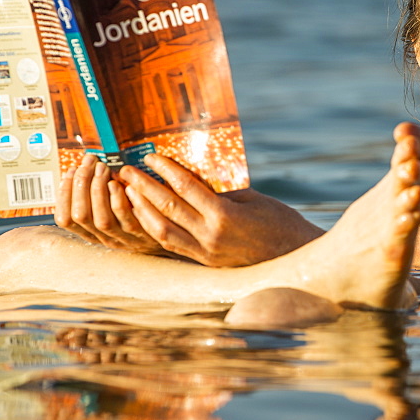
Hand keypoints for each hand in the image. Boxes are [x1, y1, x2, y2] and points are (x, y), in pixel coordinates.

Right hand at [54, 154, 169, 255]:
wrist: (176, 239)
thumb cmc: (143, 217)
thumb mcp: (116, 211)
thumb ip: (101, 195)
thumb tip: (86, 167)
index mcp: (94, 232)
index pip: (65, 219)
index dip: (64, 194)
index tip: (70, 171)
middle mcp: (105, 238)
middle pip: (80, 216)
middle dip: (80, 186)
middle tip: (87, 164)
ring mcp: (125, 238)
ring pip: (101, 219)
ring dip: (98, 190)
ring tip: (102, 169)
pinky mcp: (145, 235)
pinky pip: (128, 219)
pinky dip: (120, 200)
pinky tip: (119, 183)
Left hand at [119, 154, 323, 266]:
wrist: (294, 260)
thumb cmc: (281, 224)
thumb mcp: (254, 200)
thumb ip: (224, 192)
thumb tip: (196, 180)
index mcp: (225, 216)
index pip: (186, 188)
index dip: (165, 170)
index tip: (150, 156)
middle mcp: (211, 236)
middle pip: (168, 207)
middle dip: (143, 187)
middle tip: (126, 171)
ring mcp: (206, 253)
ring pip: (162, 231)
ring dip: (142, 211)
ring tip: (129, 193)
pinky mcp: (205, 263)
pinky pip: (172, 245)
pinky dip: (155, 230)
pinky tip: (145, 217)